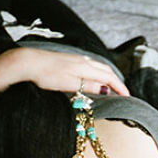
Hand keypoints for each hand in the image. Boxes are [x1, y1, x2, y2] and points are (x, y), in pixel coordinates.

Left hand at [0, 48, 128, 96]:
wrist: (29, 62)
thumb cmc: (46, 75)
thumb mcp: (69, 84)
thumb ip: (88, 86)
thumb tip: (107, 89)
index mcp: (85, 67)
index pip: (109, 77)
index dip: (120, 88)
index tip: (128, 98)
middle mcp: (84, 61)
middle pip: (107, 71)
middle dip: (117, 82)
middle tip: (124, 94)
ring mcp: (77, 59)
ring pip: (99, 67)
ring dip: (108, 77)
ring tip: (113, 87)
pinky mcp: (70, 60)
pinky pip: (91, 66)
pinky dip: (99, 73)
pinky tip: (95, 78)